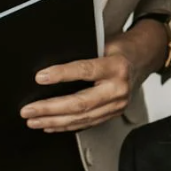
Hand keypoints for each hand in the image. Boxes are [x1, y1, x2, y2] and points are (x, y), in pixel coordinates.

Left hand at [21, 19, 166, 133]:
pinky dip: (66, 126)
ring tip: (34, 120)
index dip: (61, 74)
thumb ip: (83, 55)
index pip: (85, 71)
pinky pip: (87, 123)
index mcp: (116, 67)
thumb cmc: (120, 50)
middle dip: (50, 108)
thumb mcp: (104, 44)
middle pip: (80, 103)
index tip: (40, 77)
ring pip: (81, 118)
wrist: (141, 60)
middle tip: (29, 110)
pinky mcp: (113, 114)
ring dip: (54, 121)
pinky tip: (51, 126)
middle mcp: (118, 89)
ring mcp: (117, 105)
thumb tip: (52, 66)